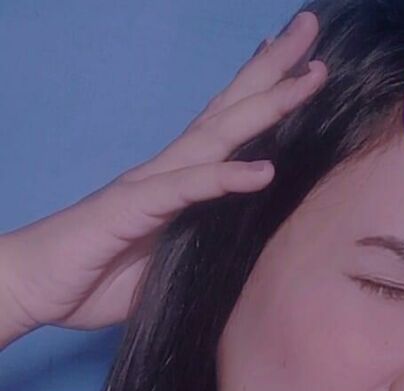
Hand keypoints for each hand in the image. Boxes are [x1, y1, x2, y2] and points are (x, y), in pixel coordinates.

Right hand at [0, 11, 325, 336]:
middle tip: (311, 32)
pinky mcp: (133, 208)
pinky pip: (186, 190)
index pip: (223, 129)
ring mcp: (149, 185)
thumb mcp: (164, 269)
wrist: (35, 286)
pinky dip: (225, 178)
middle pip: (228, 113)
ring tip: (307, 75)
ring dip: (265, 104)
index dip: (259, 95)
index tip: (297, 67)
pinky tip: (262, 170)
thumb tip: (238, 254)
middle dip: (273, 72)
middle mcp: (166, 171)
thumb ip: (197, 250)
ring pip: (217, 136)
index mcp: (174, 183)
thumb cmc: (94, 277)